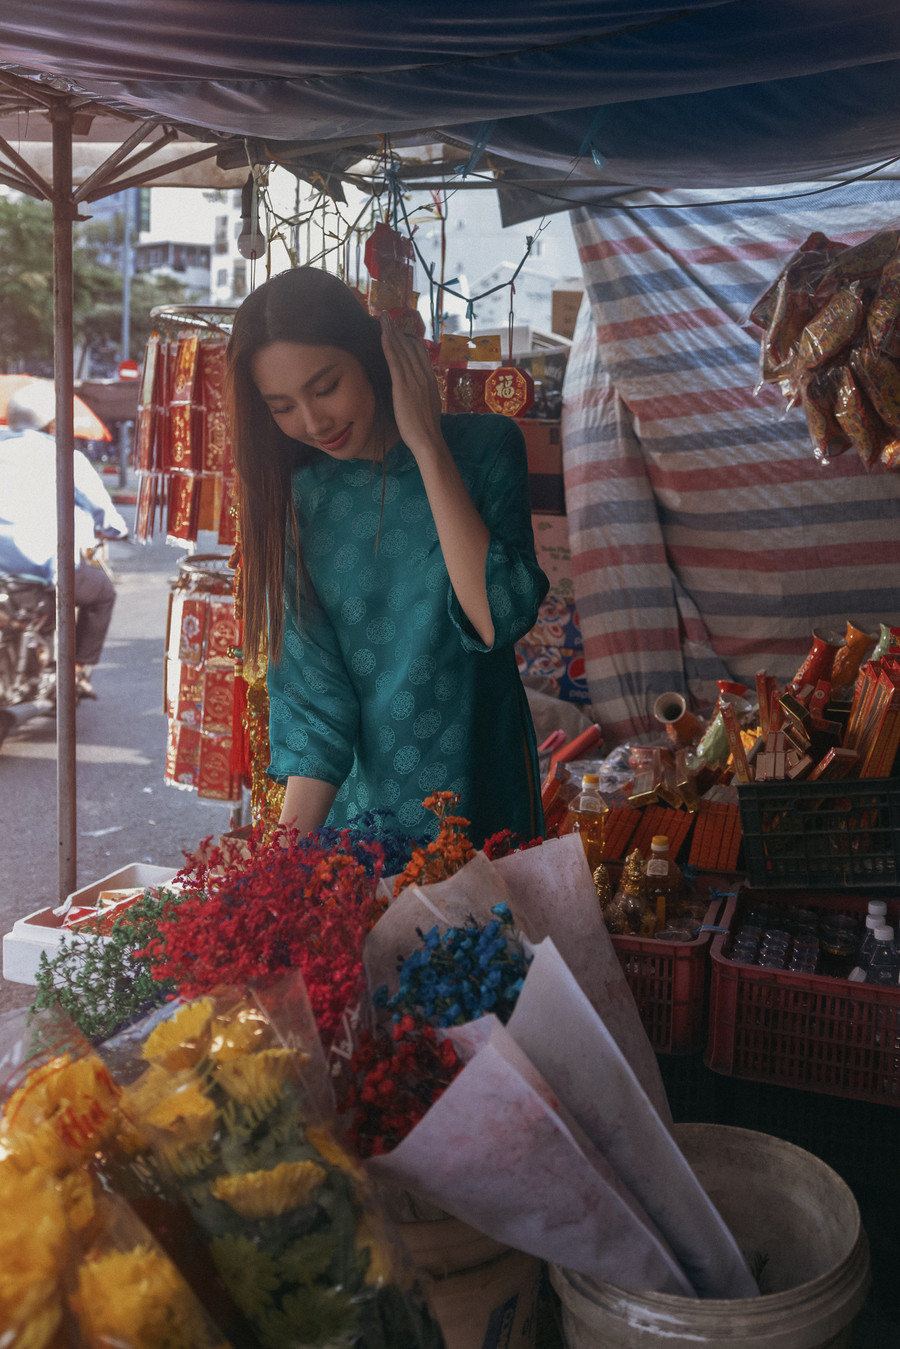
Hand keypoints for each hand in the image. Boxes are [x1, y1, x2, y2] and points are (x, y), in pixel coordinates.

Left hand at [380, 311, 442, 457]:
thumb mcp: (428, 406)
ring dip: (391, 332)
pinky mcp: (403, 386)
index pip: (420, 353)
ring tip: (383, 318)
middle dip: (398, 331)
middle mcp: (424, 375)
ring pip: (402, 349)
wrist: (428, 439)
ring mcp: (414, 379)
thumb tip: (417, 391)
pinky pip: (395, 360)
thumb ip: (423, 394)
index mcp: (430, 380)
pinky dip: (389, 345)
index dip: (409, 339)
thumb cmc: (425, 429)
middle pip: (411, 346)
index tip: (400, 331)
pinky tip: (383, 335)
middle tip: (387, 317)